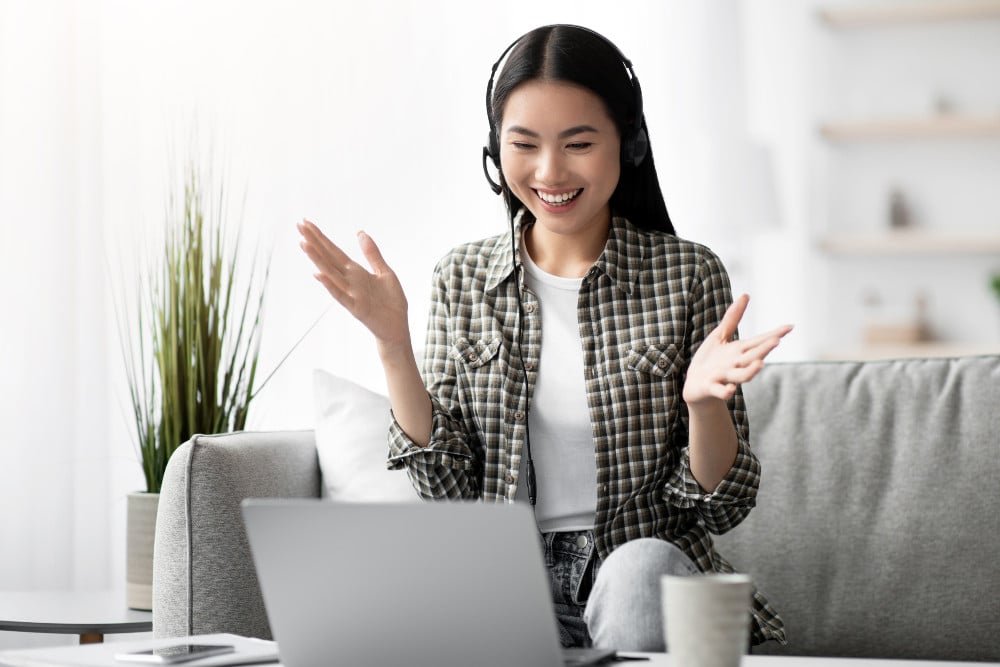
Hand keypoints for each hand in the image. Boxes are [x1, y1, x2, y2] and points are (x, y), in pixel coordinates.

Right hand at [297, 219, 409, 347]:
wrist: (398, 327)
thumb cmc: (391, 302)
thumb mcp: (385, 272)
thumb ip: (372, 254)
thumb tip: (360, 232)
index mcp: (356, 272)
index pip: (334, 251)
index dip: (321, 237)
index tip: (306, 223)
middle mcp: (349, 281)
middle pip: (328, 258)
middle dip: (314, 242)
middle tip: (299, 226)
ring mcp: (351, 294)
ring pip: (330, 274)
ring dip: (317, 259)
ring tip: (304, 244)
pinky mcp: (356, 308)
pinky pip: (341, 296)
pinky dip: (330, 285)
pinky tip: (319, 274)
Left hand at [682, 294, 791, 405]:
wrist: (695, 386)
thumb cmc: (710, 360)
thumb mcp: (720, 336)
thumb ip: (733, 318)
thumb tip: (746, 295)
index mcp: (739, 352)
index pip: (759, 341)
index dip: (774, 334)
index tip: (790, 326)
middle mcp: (736, 365)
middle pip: (754, 357)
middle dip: (764, 349)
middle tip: (776, 340)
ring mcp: (724, 377)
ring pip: (741, 376)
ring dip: (751, 371)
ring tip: (760, 364)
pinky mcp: (711, 387)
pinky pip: (720, 391)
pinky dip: (725, 391)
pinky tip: (729, 390)